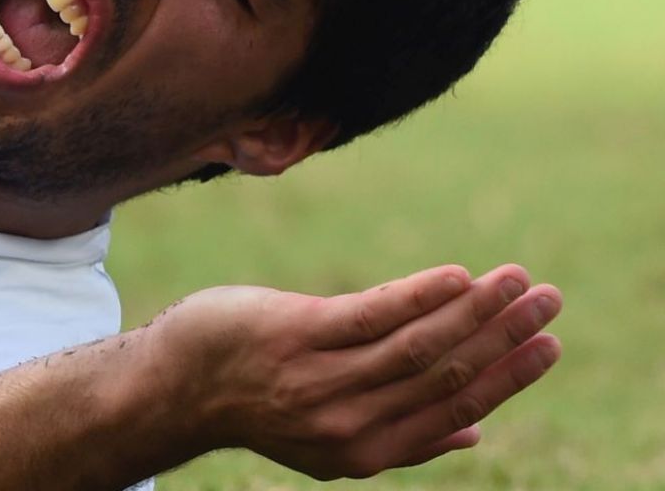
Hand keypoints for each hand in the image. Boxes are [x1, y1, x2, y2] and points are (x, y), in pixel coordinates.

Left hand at [147, 264, 561, 479]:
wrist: (177, 384)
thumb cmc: (263, 399)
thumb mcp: (331, 438)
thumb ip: (402, 436)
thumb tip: (476, 434)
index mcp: (366, 451)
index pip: (456, 412)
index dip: (508, 379)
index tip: (549, 344)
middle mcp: (347, 422)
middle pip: (446, 376)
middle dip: (505, 338)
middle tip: (549, 300)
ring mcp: (320, 378)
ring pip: (417, 345)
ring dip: (475, 310)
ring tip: (516, 280)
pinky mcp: (295, 334)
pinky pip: (370, 315)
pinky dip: (420, 296)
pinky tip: (457, 276)